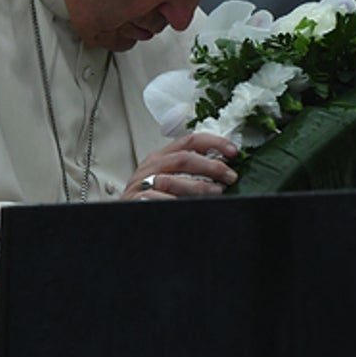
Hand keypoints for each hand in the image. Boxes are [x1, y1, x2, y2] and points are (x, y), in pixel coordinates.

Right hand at [123, 133, 239, 200]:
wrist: (122, 216)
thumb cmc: (150, 198)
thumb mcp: (167, 178)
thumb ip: (188, 171)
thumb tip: (223, 170)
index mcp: (162, 156)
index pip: (189, 140)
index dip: (214, 143)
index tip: (233, 152)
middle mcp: (152, 166)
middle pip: (184, 158)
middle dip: (211, 166)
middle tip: (230, 176)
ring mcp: (142, 183)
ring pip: (173, 180)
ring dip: (198, 186)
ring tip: (217, 192)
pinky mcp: (137, 200)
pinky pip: (159, 199)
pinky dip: (176, 202)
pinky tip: (191, 207)